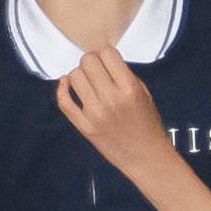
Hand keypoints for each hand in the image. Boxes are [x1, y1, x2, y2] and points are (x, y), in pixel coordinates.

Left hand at [53, 45, 171, 174]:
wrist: (145, 157)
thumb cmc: (147, 125)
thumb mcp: (144, 94)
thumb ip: (125, 75)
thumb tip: (103, 61)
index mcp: (129, 88)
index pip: (107, 54)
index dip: (106, 53)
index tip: (107, 59)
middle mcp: (111, 99)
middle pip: (88, 62)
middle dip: (91, 61)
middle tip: (96, 69)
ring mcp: (95, 114)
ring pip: (74, 77)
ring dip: (79, 74)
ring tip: (87, 80)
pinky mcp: (84, 127)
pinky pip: (64, 102)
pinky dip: (62, 89)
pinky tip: (66, 83)